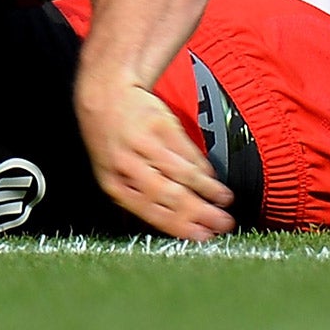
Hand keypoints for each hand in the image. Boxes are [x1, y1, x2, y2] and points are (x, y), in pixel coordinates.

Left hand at [75, 76, 234, 241]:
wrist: (105, 93)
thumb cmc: (111, 139)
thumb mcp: (112, 172)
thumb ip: (138, 196)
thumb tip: (174, 223)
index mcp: (114, 183)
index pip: (151, 211)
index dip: (180, 226)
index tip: (202, 237)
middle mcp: (128, 163)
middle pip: (170, 194)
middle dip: (201, 213)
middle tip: (222, 223)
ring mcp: (144, 142)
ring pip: (182, 172)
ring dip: (207, 189)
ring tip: (224, 200)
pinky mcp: (160, 123)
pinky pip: (186, 150)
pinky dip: (202, 166)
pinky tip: (212, 177)